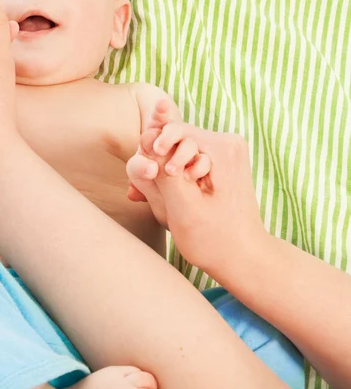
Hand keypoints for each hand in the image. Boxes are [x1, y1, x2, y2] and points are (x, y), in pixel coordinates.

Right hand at [127, 103, 268, 278]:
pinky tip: (170, 194)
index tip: (150, 175)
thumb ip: (163, 171)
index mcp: (224, 149)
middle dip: (159, 159)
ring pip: (181, 145)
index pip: (175, 131)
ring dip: (165, 167)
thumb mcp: (182, 207)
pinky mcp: (224, 159)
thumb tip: (146, 139)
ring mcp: (229, 149)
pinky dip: (176, 172)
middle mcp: (230, 142)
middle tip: (147, 191)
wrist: (243, 257)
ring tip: (159, 196)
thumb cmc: (214, 240)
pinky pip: (190, 155)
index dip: (154, 149)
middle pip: (178, 135)